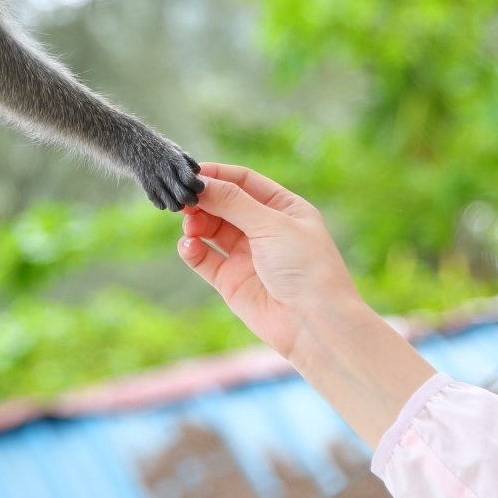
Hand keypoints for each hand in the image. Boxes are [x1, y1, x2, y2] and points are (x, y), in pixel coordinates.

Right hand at [177, 163, 356, 359]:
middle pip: (225, 204)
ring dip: (196, 223)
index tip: (191, 173)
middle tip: (184, 199)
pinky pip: (205, 258)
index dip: (218, 175)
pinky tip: (189, 246)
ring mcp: (248, 256)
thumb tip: (200, 182)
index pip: (244, 181)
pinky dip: (192, 250)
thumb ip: (233, 202)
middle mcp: (265, 229)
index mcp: (284, 209)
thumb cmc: (305, 267)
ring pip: (212, 229)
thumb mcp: (271, 224)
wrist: (314, 324)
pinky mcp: (232, 281)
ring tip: (190, 225)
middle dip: (204, 200)